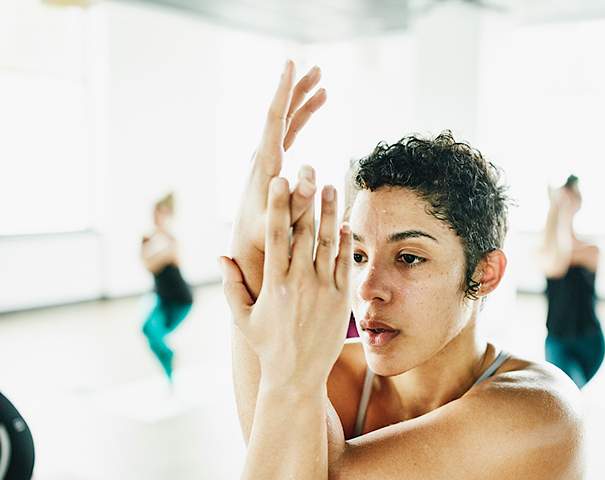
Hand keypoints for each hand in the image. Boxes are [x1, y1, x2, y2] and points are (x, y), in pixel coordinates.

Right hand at [221, 167, 352, 389]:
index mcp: (273, 283)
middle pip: (304, 231)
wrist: (297, 376)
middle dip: (306, 198)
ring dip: (330, 212)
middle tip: (309, 170)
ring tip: (331, 185)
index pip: (275, 236)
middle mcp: (299, 282)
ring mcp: (323, 290)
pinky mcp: (340, 299)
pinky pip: (343, 263)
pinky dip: (345, 242)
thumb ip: (232, 285)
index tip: (279, 180)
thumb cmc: (268, 346)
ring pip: (328, 242)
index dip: (278, 205)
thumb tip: (221, 255)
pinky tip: (345, 222)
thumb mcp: (243, 318)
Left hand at [232, 60, 327, 294]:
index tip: (291, 66)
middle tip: (316, 68)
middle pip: (280, 115)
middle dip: (297, 91)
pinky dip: (301, 120)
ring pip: (285, 123)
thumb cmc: (262, 242)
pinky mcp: (273, 168)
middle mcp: (262, 158)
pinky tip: (313, 112)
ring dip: (302, 103)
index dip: (284, 92)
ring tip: (321, 84)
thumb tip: (309, 172)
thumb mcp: (277, 225)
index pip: (274, 119)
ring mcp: (266, 162)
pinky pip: (288, 136)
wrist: (245, 250)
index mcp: (264, 166)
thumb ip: (293, 202)